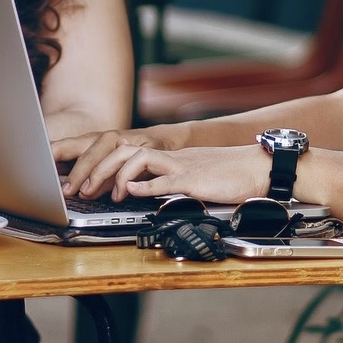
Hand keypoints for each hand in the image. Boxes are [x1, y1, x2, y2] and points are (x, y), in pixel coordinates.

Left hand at [54, 127, 173, 199]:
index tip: (39, 166)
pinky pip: (136, 162)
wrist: (167, 141)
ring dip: (98, 175)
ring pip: (109, 154)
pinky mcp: (148, 150)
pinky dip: (125, 179)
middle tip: (66, 191)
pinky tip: (120, 194)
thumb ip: (93, 178)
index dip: (54, 154)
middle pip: (88, 151)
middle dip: (76, 172)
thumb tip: (74, 192)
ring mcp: (128, 142)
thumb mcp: (109, 167)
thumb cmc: (132, 155)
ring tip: (88, 192)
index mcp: (94, 142)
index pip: (69, 146)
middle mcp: (109, 138)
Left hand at [95, 144, 272, 203]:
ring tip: (106, 193)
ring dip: (115, 175)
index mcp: (171, 156)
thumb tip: (143, 190)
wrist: (259, 168)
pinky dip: (143, 185)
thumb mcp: (194, 175)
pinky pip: (164, 179)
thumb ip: (169, 180)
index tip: (88, 180)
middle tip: (83, 188)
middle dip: (98, 168)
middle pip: (124, 149)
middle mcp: (172, 157)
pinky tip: (129, 191)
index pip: (128, 150)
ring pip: (138, 158)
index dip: (103, 163)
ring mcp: (182, 166)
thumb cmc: (232, 174)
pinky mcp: (193, 179)